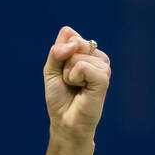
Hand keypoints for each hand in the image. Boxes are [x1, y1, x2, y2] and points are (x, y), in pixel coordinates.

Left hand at [43, 26, 110, 140]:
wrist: (65, 121)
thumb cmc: (60, 97)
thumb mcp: (51, 70)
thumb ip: (57, 52)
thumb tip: (73, 44)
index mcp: (87, 51)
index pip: (68, 34)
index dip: (58, 53)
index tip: (61, 71)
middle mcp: (97, 56)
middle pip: (73, 42)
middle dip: (63, 64)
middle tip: (69, 81)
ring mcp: (103, 66)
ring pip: (77, 56)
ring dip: (68, 74)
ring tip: (76, 87)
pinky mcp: (104, 78)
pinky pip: (82, 66)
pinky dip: (75, 78)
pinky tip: (82, 90)